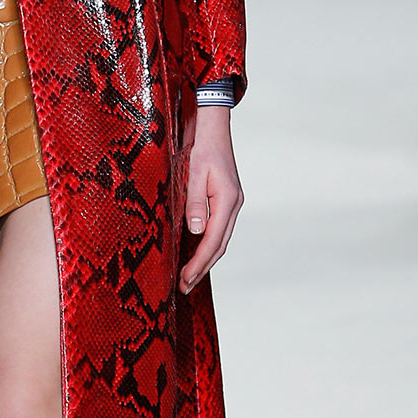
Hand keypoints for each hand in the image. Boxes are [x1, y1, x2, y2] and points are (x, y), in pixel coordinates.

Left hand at [179, 103, 243, 292]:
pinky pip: (218, 230)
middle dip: (202, 269)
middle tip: (184, 288)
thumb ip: (195, 202)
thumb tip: (196, 231)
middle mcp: (234, 206)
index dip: (198, 263)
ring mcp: (232, 204)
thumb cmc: (202, 148)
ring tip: (189, 278)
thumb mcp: (194, 173)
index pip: (212, 241)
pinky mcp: (226, 202)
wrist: (214, 129)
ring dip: (205, 261)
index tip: (185, 280)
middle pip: (219, 246)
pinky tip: (196, 254)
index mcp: (228, 201)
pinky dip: (208, 246)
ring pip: (220, 240)